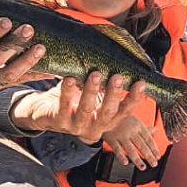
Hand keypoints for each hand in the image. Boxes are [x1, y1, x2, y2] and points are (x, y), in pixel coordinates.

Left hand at [10, 72, 146, 143]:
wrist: (44, 110)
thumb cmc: (73, 98)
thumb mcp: (91, 92)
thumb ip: (104, 83)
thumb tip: (120, 60)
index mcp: (105, 121)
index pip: (123, 112)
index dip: (133, 100)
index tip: (141, 84)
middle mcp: (93, 127)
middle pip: (107, 113)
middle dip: (113, 94)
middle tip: (118, 77)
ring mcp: (76, 126)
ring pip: (86, 109)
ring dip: (91, 91)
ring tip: (96, 74)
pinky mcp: (58, 122)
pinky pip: (63, 106)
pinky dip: (66, 92)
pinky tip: (69, 79)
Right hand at [102, 115, 159, 170]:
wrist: (106, 112)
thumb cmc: (123, 119)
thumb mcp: (135, 121)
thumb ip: (145, 128)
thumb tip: (157, 129)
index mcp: (138, 126)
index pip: (148, 139)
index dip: (154, 148)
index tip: (158, 157)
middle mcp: (131, 130)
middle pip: (141, 145)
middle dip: (149, 155)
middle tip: (154, 164)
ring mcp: (121, 135)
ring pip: (130, 149)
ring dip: (137, 159)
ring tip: (143, 167)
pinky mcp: (111, 138)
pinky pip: (117, 149)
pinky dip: (121, 156)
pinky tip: (125, 163)